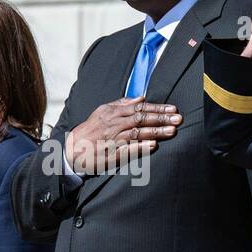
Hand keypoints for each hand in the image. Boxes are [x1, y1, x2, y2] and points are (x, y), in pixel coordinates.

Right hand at [64, 96, 180, 175]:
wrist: (72, 149)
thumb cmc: (91, 130)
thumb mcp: (103, 111)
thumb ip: (122, 104)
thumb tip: (141, 97)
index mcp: (114, 113)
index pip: (139, 109)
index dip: (157, 109)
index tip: (173, 109)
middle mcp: (114, 125)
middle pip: (141, 120)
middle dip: (161, 119)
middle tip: (178, 119)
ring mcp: (113, 140)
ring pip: (137, 133)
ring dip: (155, 132)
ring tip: (171, 131)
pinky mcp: (111, 155)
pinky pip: (127, 150)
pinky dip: (140, 147)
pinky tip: (153, 146)